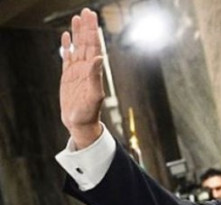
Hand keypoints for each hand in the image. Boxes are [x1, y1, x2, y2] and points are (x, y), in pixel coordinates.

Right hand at [59, 8, 104, 148]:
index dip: (93, 32)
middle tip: (87, 11)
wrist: (80, 123)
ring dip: (78, 33)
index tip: (92, 18)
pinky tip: (68, 37)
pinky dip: (67, 46)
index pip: (94, 46)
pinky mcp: (68, 76)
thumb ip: (96, 77)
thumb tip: (100, 58)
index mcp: (94, 71)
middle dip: (86, 27)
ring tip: (77, 18)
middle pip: (86, 43)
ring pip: (77, 47)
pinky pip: (67, 57)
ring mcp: (77, 71)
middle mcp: (86, 68)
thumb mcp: (94, 95)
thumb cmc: (89, 113)